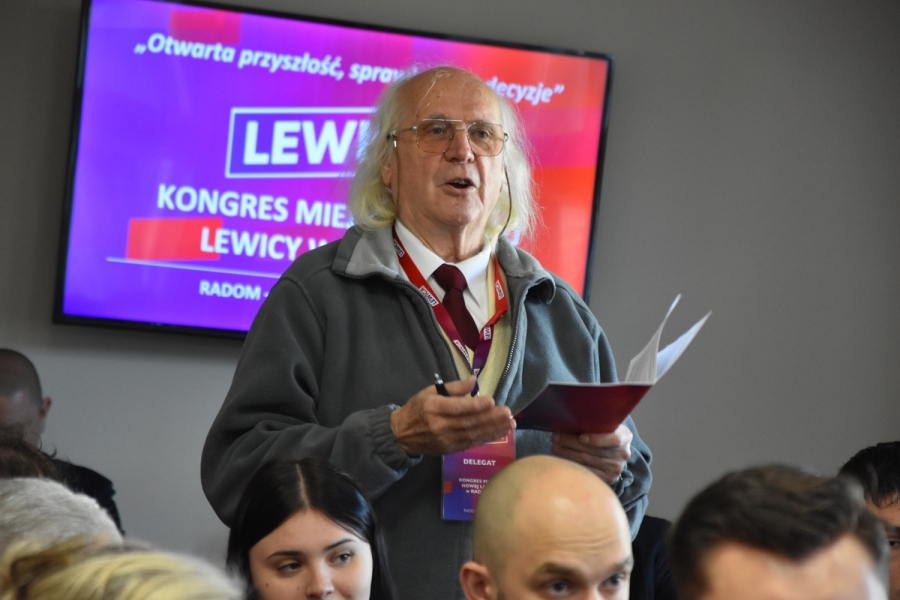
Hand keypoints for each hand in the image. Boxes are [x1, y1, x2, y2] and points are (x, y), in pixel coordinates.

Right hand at [390, 376, 514, 455]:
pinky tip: (499, 433)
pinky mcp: (450, 449)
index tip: (492, 401)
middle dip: (490, 418)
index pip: (457, 408)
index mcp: (433, 407)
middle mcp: (439, 425)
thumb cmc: (417, 408)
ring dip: (493, 430)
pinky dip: (486, 438)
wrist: (402, 435)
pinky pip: (471, 443)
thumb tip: (473, 380)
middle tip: (508, 413)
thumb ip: (454, 388)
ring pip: (472, 435)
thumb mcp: (430, 391)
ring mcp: (445, 440)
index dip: (475, 406)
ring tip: (509, 424)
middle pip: (468, 422)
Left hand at [550, 423, 632, 485]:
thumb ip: (593, 422)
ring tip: (554, 446)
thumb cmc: (602, 433)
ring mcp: (615, 468)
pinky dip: (572, 464)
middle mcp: (623, 453)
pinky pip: (586, 472)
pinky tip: (561, 459)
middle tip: (555, 437)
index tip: (581, 437)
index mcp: (625, 436)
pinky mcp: (608, 479)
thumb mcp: (604, 424)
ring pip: (587, 461)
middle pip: (594, 450)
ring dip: (567, 453)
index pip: (614, 439)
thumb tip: (569, 418)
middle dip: (571, 443)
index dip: (597, 439)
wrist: (612, 451)